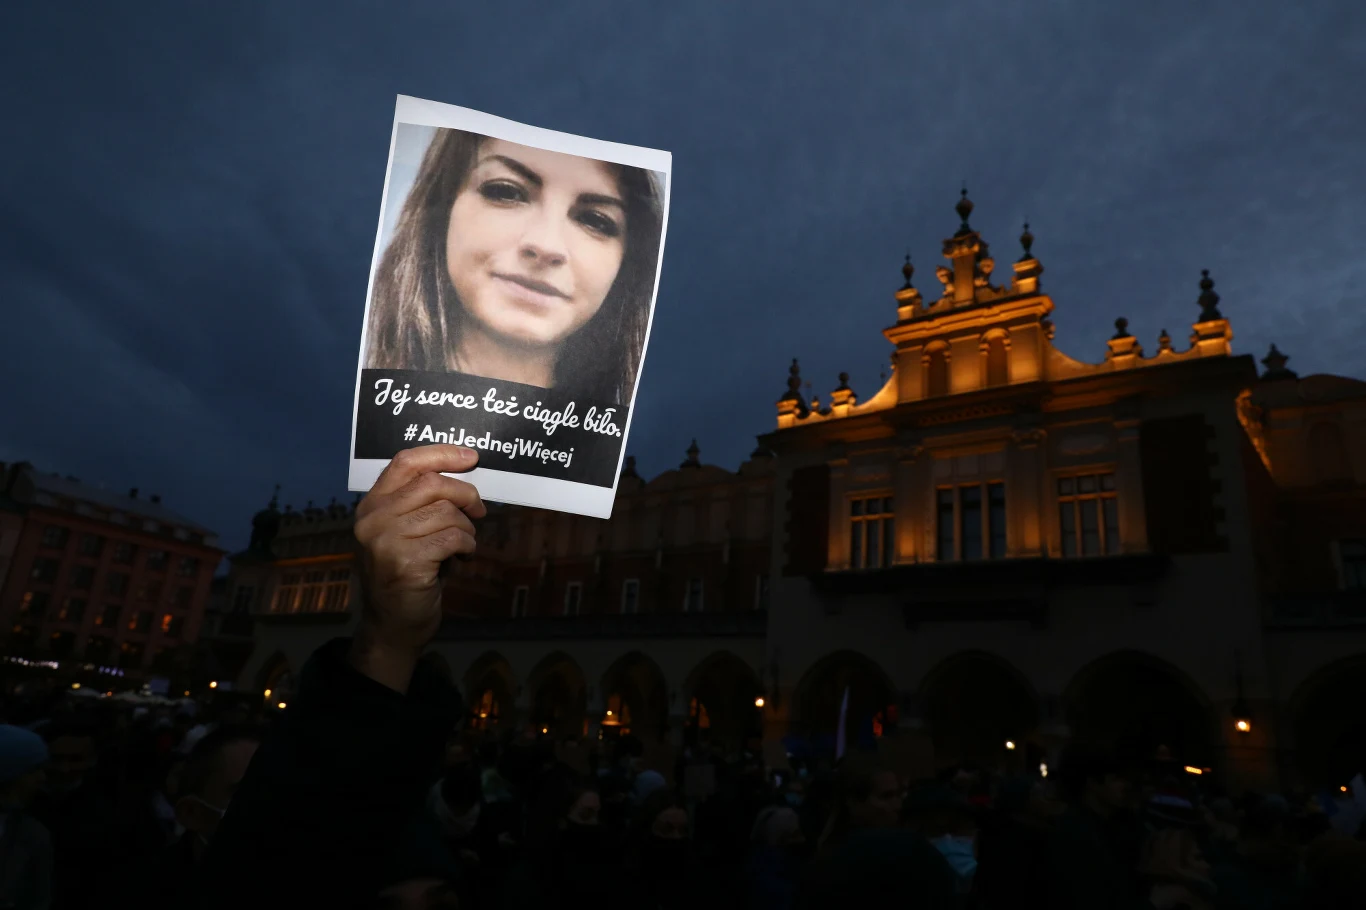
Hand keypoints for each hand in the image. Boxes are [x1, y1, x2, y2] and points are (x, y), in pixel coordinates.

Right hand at [351, 445, 485, 690]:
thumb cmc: (407, 574)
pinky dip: (466, 547)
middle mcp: (373, 518)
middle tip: (479, 511)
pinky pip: (453, 538)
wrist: (393, 625)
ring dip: (466, 529)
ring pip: (446, 512)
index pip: (406, 462)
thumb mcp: (406, 532)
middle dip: (466, 494)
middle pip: (432, 484)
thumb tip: (464, 473)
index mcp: (372, 505)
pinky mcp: (405, 562)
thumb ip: (421, 503)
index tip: (472, 457)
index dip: (442, 454)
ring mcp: (385, 540)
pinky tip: (461, 559)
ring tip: (463, 545)